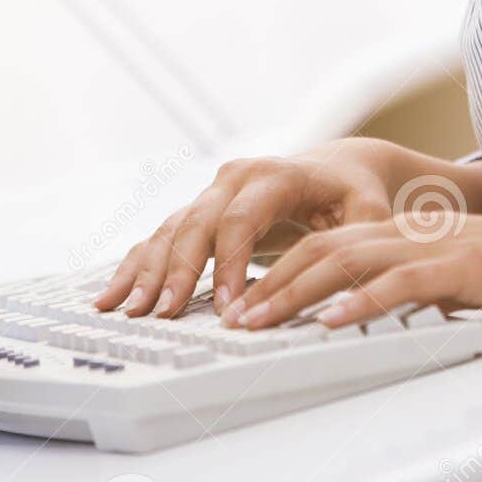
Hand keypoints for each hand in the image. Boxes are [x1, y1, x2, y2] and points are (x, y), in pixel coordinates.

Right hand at [93, 138, 411, 318]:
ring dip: (148, 271)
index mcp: (274, 175)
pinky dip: (137, 266)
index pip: (242, 220)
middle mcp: (234, 178)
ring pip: (170, 230)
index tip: (229, 311)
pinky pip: (161, 238)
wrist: (338, 167)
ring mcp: (211, 193)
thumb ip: (359, 241)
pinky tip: (112, 296)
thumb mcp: (368, 211)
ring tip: (128, 310)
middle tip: (163, 314)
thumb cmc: (354, 194)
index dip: (230, 265)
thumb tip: (350, 280)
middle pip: (195, 224)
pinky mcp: (199, 212)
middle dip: (177, 271)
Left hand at [221, 202, 481, 330]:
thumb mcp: (454, 278)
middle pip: (321, 247)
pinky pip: (404, 283)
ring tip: (260, 321)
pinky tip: (334, 321)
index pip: (324, 244)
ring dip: (297, 293)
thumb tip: (368, 315)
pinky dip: (363, 301)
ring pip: (349, 259)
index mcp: (403, 233)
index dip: (278, 272)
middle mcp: (409, 232)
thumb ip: (411, 289)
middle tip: (230, 318)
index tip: (242, 304)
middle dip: (269, 284)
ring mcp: (436, 246)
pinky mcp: (466, 267)